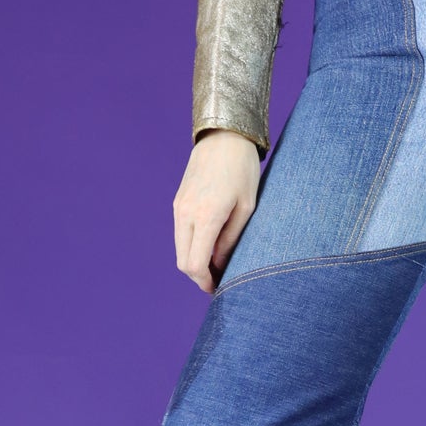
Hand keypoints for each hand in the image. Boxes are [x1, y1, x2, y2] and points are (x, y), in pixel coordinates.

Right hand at [174, 130, 261, 292]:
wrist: (224, 136)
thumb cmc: (242, 169)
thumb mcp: (247, 207)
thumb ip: (231, 239)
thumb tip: (219, 264)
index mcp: (205, 217)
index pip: (195, 264)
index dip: (205, 282)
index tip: (219, 289)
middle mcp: (185, 214)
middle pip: (183, 262)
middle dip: (199, 276)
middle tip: (219, 281)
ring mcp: (178, 207)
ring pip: (180, 248)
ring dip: (194, 261)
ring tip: (217, 264)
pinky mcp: (178, 201)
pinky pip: (181, 233)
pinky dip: (191, 245)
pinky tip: (210, 245)